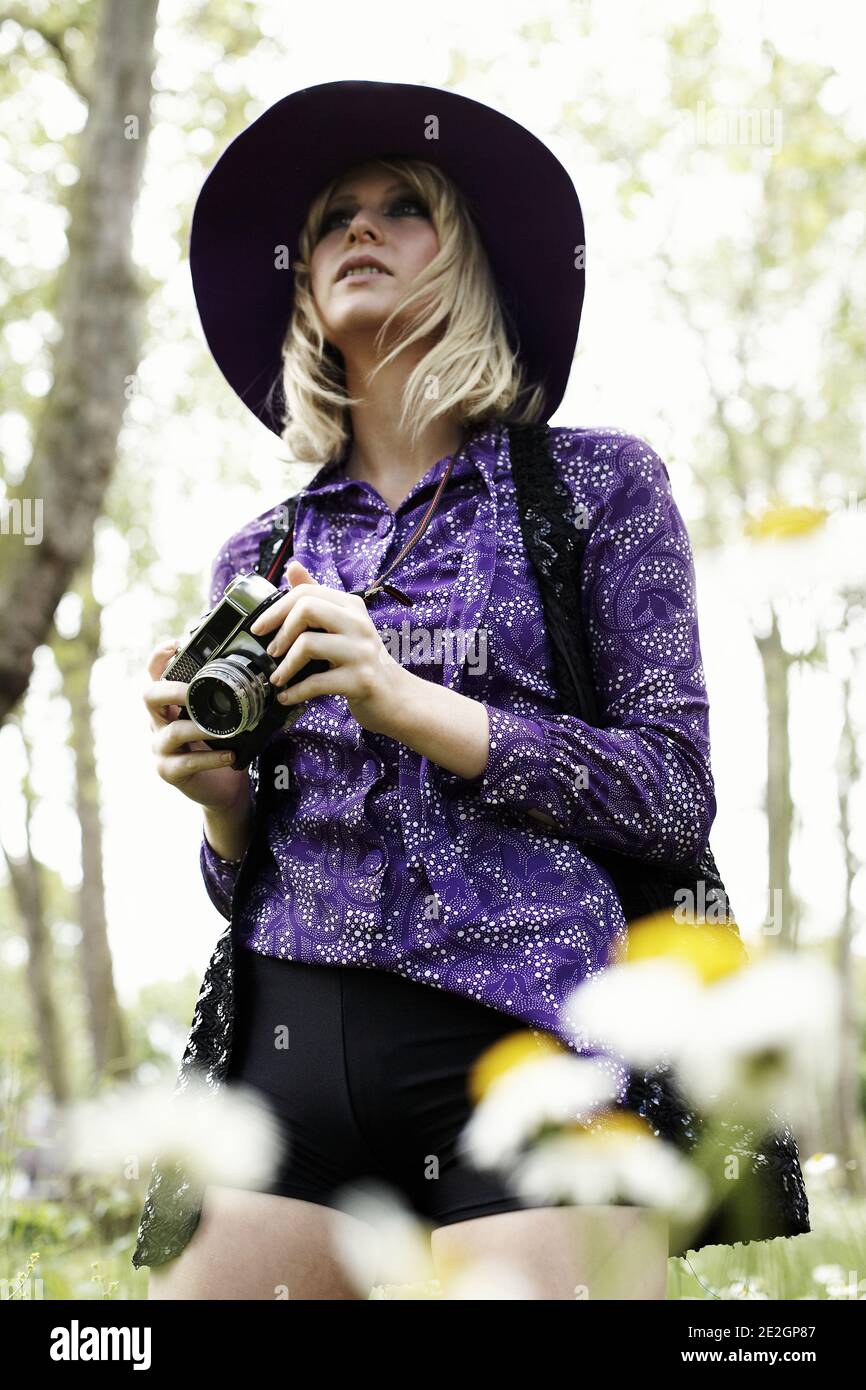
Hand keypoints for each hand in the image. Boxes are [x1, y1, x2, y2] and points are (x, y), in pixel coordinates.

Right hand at [143, 638, 251, 810]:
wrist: (224, 786)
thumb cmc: (221, 744)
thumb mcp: (220, 716)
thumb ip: (223, 696)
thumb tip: (250, 667)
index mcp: (169, 703)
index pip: (154, 674)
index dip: (159, 657)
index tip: (175, 644)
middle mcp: (158, 722)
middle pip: (149, 696)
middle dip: (172, 690)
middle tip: (193, 690)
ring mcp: (161, 748)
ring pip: (171, 732)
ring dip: (199, 728)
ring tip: (225, 730)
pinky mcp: (169, 771)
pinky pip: (187, 763)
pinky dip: (210, 758)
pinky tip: (229, 754)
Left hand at [249, 559, 408, 735]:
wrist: (395, 694)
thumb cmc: (361, 658)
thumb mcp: (343, 623)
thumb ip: (317, 596)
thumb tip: (292, 566)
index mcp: (351, 606)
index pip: (306, 592)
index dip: (276, 609)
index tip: (259, 628)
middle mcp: (358, 623)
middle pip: (306, 609)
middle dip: (280, 632)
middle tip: (272, 651)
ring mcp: (361, 652)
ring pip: (307, 644)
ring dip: (285, 666)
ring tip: (278, 677)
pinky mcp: (361, 680)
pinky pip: (317, 682)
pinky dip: (295, 691)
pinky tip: (287, 696)